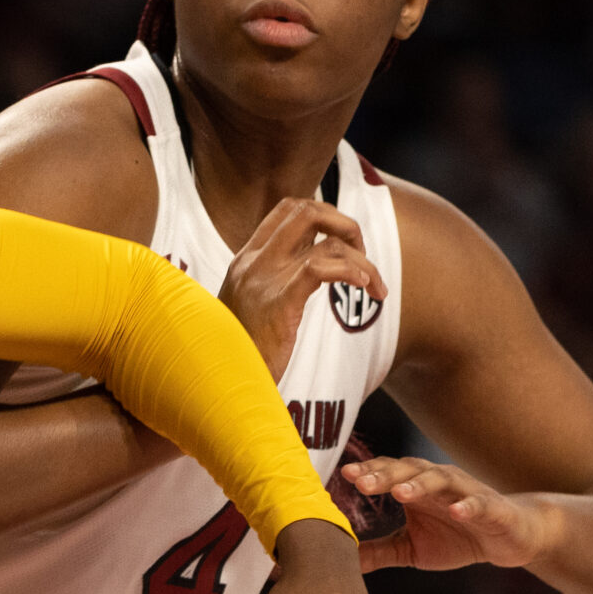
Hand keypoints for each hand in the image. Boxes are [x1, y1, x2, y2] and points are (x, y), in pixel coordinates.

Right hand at [217, 198, 388, 378]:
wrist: (217, 384)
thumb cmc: (240, 353)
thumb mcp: (250, 307)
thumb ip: (273, 282)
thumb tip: (311, 267)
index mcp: (245, 259)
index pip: (288, 210)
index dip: (324, 215)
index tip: (341, 242)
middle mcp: (252, 263)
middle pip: (307, 211)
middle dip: (346, 225)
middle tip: (362, 254)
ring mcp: (264, 280)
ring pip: (327, 243)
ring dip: (364, 260)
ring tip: (375, 286)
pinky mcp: (278, 303)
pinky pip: (323, 268)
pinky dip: (352, 272)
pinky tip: (365, 288)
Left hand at [342, 456, 558, 574]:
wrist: (510, 539)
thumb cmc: (458, 537)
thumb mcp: (412, 549)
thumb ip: (379, 551)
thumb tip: (338, 560)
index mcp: (416, 489)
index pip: (387, 474)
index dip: (368, 473)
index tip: (344, 475)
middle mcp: (438, 483)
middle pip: (408, 472)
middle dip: (384, 475)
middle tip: (361, 482)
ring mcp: (466, 492)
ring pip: (441, 480)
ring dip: (420, 484)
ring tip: (399, 492)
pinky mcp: (493, 509)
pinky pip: (479, 505)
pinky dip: (468, 506)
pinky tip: (457, 511)